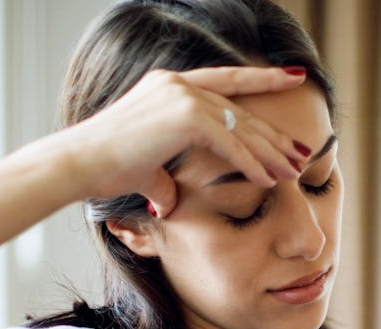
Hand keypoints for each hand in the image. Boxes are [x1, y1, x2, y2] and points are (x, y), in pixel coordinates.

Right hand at [37, 65, 309, 217]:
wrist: (79, 165)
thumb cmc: (104, 170)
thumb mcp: (145, 169)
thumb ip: (164, 178)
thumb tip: (169, 200)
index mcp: (170, 86)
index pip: (227, 81)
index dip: (262, 79)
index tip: (292, 76)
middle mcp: (178, 84)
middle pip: (240, 109)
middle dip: (273, 133)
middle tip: (301, 151)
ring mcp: (182, 96)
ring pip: (240, 127)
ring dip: (270, 152)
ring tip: (295, 170)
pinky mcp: (185, 118)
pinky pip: (230, 144)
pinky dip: (251, 164)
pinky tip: (269, 180)